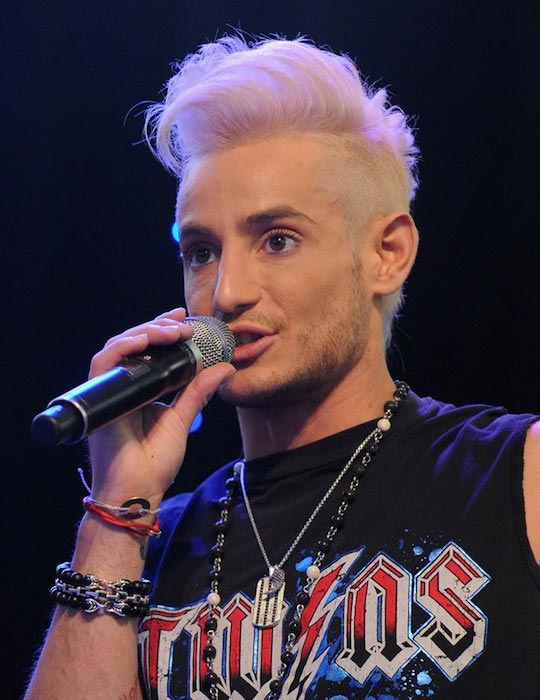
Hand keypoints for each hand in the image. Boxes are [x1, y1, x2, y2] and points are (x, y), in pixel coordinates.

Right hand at [86, 307, 234, 506]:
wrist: (138, 491)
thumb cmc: (155, 463)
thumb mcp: (183, 418)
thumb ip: (198, 391)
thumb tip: (225, 367)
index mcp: (140, 390)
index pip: (147, 351)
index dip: (162, 330)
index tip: (185, 320)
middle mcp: (123, 387)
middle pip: (133, 344)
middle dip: (157, 326)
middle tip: (182, 320)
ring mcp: (109, 392)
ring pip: (118, 347)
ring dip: (146, 333)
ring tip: (173, 330)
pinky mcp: (99, 399)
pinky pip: (104, 363)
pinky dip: (123, 347)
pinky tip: (145, 340)